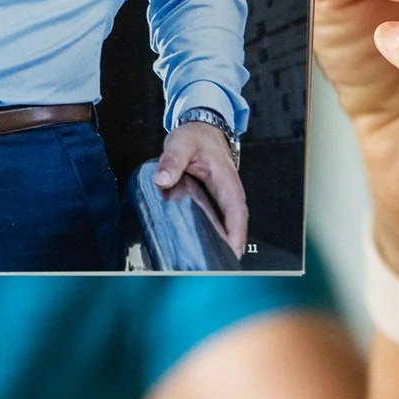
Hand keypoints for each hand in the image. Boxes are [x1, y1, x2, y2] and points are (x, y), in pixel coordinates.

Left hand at [154, 121, 247, 254]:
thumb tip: (163, 179)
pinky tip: (202, 247)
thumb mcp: (181, 144)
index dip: (235, 235)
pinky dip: (214, 235)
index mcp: (226, 182)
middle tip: (215, 268)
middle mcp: (230, 193)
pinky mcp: (215, 201)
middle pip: (235, 226)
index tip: (230, 253)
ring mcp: (224, 199)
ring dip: (222, 244)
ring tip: (208, 265)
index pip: (236, 213)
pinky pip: (219, 222)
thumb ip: (172, 161)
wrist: (201, 129)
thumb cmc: (195, 137)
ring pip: (228, 226)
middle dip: (229, 248)